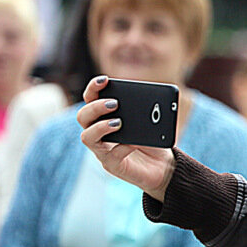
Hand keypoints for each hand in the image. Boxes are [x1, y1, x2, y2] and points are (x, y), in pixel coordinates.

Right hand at [78, 76, 174, 200]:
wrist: (164, 166)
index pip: (91, 99)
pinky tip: (134, 143)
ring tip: (118, 123)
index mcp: (105, 117)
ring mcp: (103, 150)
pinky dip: (122, 147)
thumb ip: (146, 111)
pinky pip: (110, 156)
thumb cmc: (153, 141)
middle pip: (83, 116)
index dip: (93, 88)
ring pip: (87, 137)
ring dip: (100, 127)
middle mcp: (99, 133)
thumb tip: (151, 101)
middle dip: (95, 107)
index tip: (105, 80)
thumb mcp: (151, 123)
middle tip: (114, 104)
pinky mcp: (112, 165)